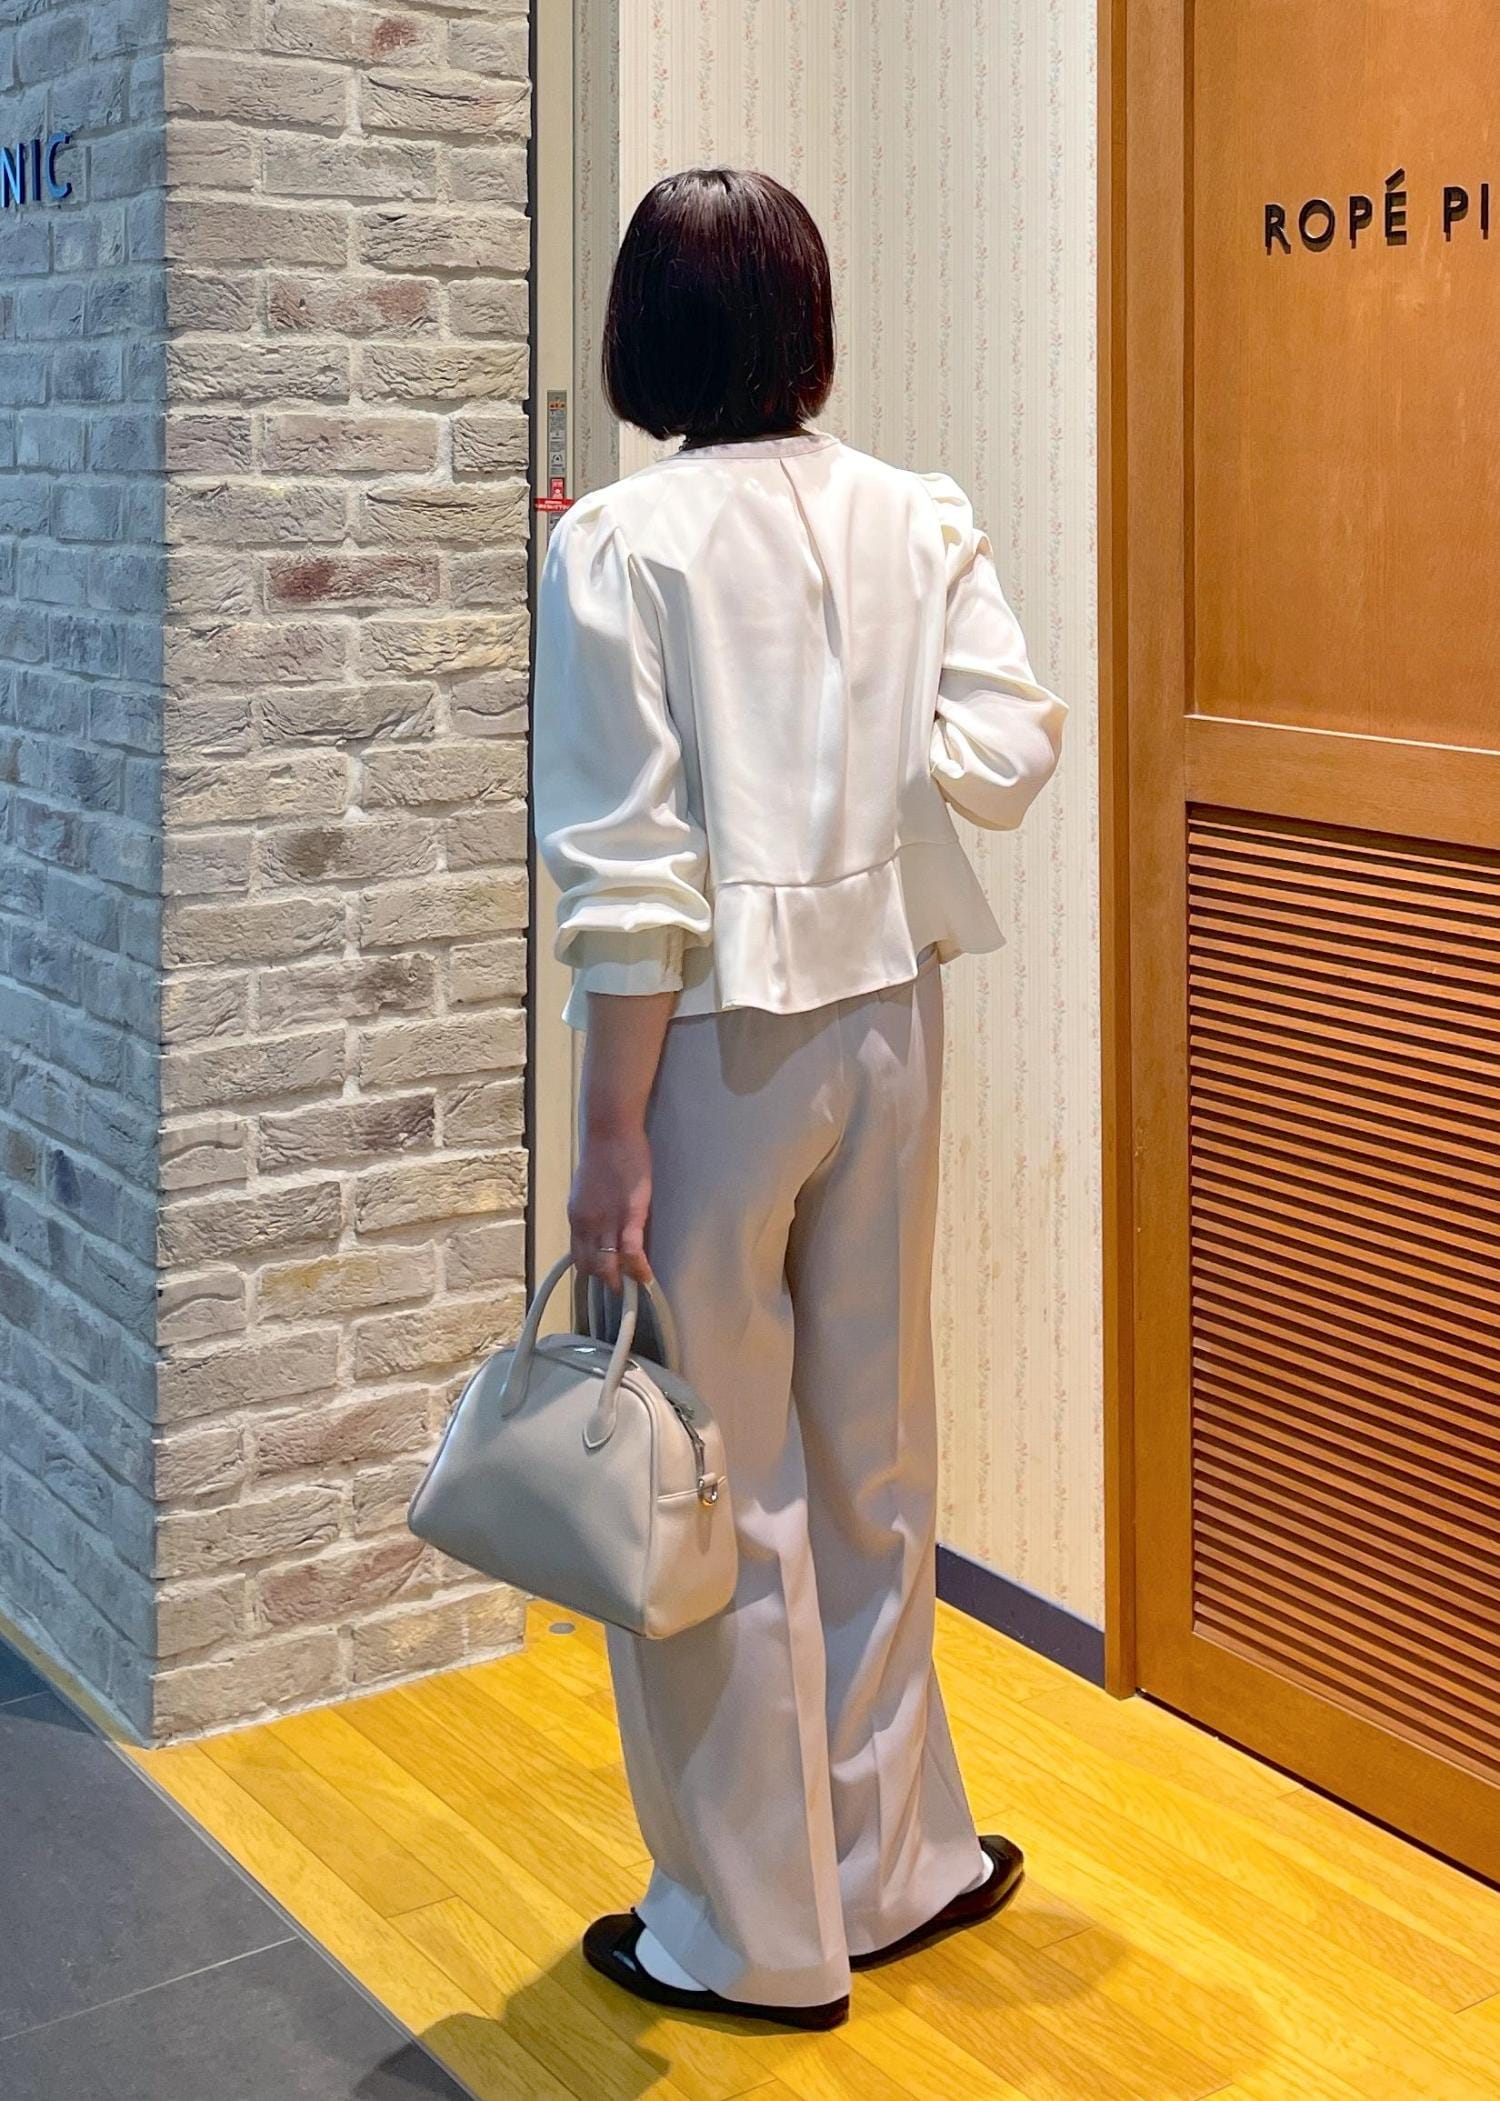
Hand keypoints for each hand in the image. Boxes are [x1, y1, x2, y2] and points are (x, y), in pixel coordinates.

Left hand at [568, 1123, 654, 1293]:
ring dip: (623, 1280)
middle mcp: (587, 1224)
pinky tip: (647, 1276)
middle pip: (592, 1266)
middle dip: (607, 1281)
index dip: (591, 1272)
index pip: (579, 1256)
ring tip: (636, 1287)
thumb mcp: (587, 1189)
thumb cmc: (603, 1154)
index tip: (604, 1278)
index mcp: (576, 1217)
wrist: (611, 1132)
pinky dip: (639, 1268)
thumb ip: (591, 1211)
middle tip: (621, 1289)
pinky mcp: (630, 1214)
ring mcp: (607, 1221)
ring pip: (609, 1264)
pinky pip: (632, 1251)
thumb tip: (599, 1227)